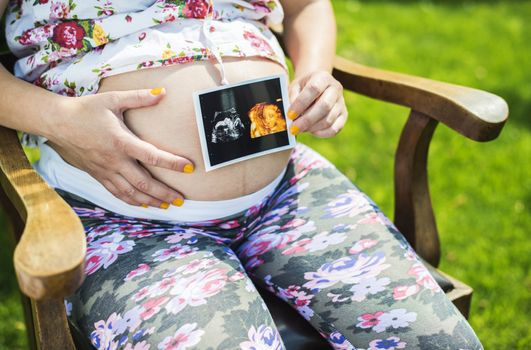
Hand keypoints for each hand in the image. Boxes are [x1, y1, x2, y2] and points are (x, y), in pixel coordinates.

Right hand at [47, 88, 192, 207]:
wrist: (57, 123)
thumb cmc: (86, 110)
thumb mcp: (112, 99)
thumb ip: (139, 97)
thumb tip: (162, 92)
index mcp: (120, 141)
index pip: (152, 155)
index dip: (172, 163)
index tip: (189, 167)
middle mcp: (114, 160)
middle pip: (144, 183)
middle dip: (165, 193)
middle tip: (181, 199)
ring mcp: (106, 171)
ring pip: (131, 193)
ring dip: (151, 201)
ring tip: (168, 205)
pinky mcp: (98, 176)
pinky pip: (117, 193)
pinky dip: (132, 201)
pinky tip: (144, 204)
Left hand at [287, 70, 347, 137]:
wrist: (316, 87)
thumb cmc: (302, 88)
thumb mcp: (295, 87)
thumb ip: (292, 98)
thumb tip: (291, 116)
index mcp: (323, 77)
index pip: (314, 89)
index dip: (301, 103)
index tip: (290, 115)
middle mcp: (336, 88)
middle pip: (325, 106)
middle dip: (307, 120)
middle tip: (293, 129)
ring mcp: (341, 102)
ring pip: (328, 119)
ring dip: (312, 128)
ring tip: (299, 129)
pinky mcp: (344, 116)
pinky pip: (335, 129)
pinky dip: (321, 133)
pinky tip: (311, 131)